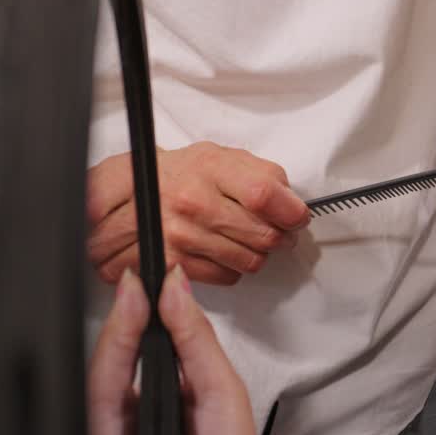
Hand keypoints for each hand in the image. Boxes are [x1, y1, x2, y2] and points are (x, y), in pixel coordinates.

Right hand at [87, 142, 310, 285]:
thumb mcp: (226, 158)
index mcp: (210, 168)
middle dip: (280, 236)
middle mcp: (192, 201)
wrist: (138, 187)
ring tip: (245, 237)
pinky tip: (223, 249)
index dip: (291, 212)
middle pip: (264, 235)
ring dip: (257, 253)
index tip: (297, 217)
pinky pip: (226, 276)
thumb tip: (295, 207)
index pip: (265, 195)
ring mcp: (179, 234)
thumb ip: (266, 176)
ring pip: (249, 260)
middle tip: (275, 231)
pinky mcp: (170, 261)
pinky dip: (232, 267)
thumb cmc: (188, 174)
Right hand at [89, 267, 271, 434]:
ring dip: (117, 334)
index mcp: (170, 396)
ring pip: (104, 376)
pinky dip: (108, 374)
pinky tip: (121, 343)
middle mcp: (139, 413)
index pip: (150, 345)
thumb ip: (197, 342)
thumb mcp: (222, 394)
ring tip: (133, 296)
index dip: (147, 308)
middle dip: (127, 313)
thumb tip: (176, 287)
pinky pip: (97, 409)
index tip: (151, 270)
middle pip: (123, 356)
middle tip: (137, 275)